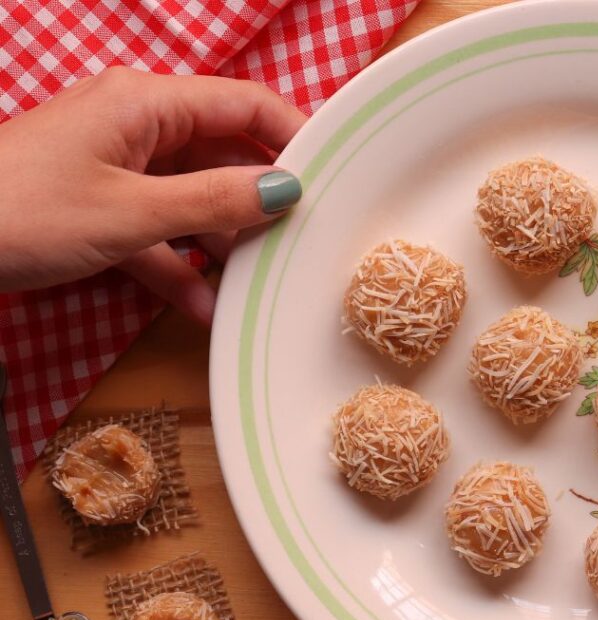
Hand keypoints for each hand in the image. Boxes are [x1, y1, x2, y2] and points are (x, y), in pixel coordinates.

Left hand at [0, 67, 306, 323]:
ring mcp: (116, 165)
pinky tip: (203, 307)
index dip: (296, 136)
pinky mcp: (98, 204)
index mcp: (146, 102)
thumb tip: (285, 190)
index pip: (245, 104)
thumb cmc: (21, 213)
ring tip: (258, 281)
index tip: (335, 177)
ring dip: (222, 240)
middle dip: (261, 198)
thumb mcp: (132, 213)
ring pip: (194, 195)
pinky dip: (179, 264)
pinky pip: (157, 230)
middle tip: (302, 239)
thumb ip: (215, 202)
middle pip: (224, 153)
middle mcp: (136, 124)